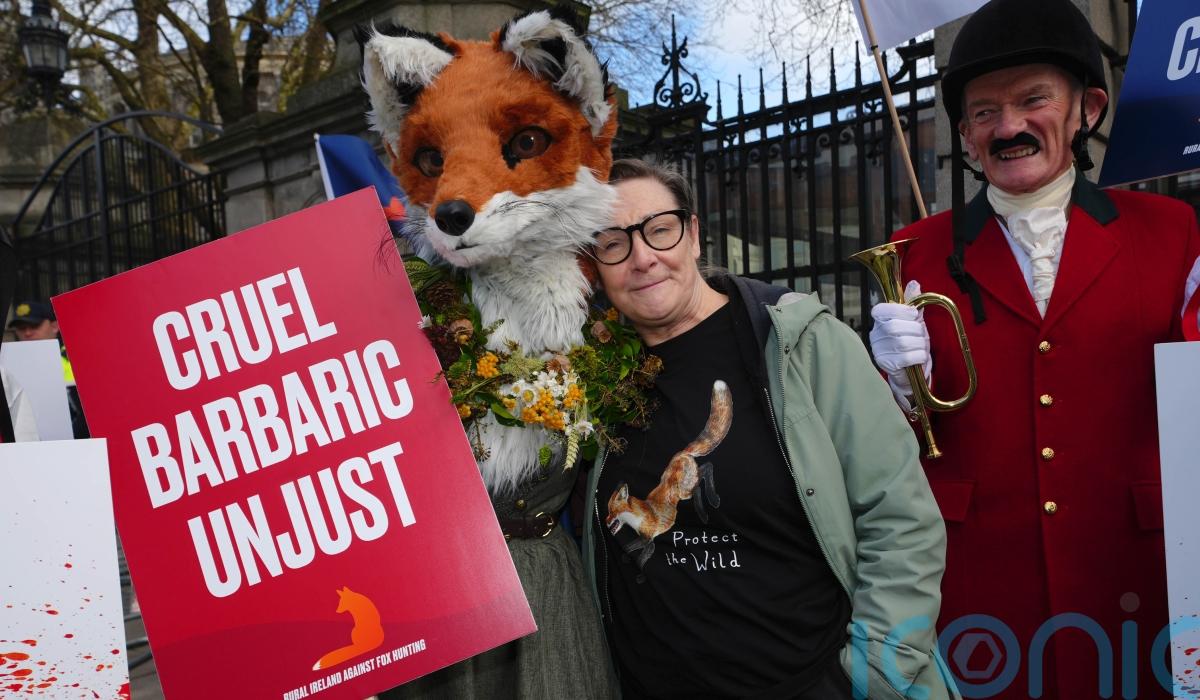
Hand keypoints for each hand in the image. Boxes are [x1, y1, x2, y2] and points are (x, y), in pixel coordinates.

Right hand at [869, 280, 931, 407]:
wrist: (909, 371)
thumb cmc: (911, 343)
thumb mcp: (913, 321)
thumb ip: (913, 304)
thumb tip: (914, 284)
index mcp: (880, 321)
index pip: (881, 310)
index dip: (900, 310)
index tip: (914, 315)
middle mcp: (875, 334)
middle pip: (894, 327)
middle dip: (915, 330)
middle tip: (920, 334)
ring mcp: (879, 350)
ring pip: (903, 342)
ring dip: (919, 344)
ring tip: (920, 347)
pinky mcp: (886, 364)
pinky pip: (906, 357)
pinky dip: (919, 356)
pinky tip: (919, 357)